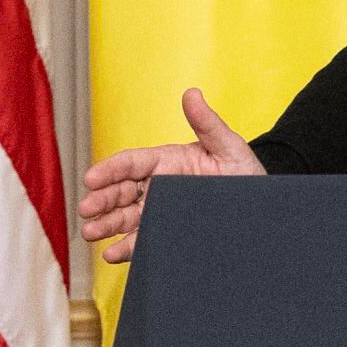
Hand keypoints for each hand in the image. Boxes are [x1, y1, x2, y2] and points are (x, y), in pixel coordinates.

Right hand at [83, 87, 263, 264]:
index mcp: (167, 161)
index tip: (91, 178)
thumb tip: (191, 93)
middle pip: (122, 191)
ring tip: (90, 232)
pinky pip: (142, 241)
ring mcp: (160, 211)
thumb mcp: (228, 146)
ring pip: (126, 217)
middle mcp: (159, 186)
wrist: (259, 207)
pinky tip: (112, 253)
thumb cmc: (244, 172)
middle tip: (86, 208)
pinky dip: (125, 248)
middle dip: (102, 199)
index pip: (132, 163)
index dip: (110, 169)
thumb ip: (207, 123)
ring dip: (106, 224)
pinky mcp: (166, 233)